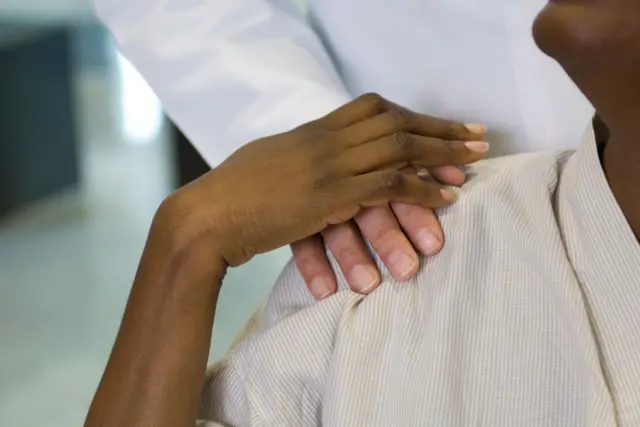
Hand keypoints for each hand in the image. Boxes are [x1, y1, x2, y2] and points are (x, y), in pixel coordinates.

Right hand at [155, 93, 486, 273]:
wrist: (207, 215)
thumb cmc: (231, 194)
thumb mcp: (268, 162)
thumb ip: (297, 156)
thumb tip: (315, 159)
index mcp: (312, 130)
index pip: (373, 109)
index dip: (412, 115)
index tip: (441, 122)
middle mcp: (325, 140)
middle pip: (396, 122)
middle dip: (440, 128)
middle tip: (477, 134)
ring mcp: (328, 165)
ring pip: (400, 148)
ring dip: (443, 153)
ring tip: (475, 160)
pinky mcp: (329, 195)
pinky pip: (388, 184)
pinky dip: (423, 188)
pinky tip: (447, 195)